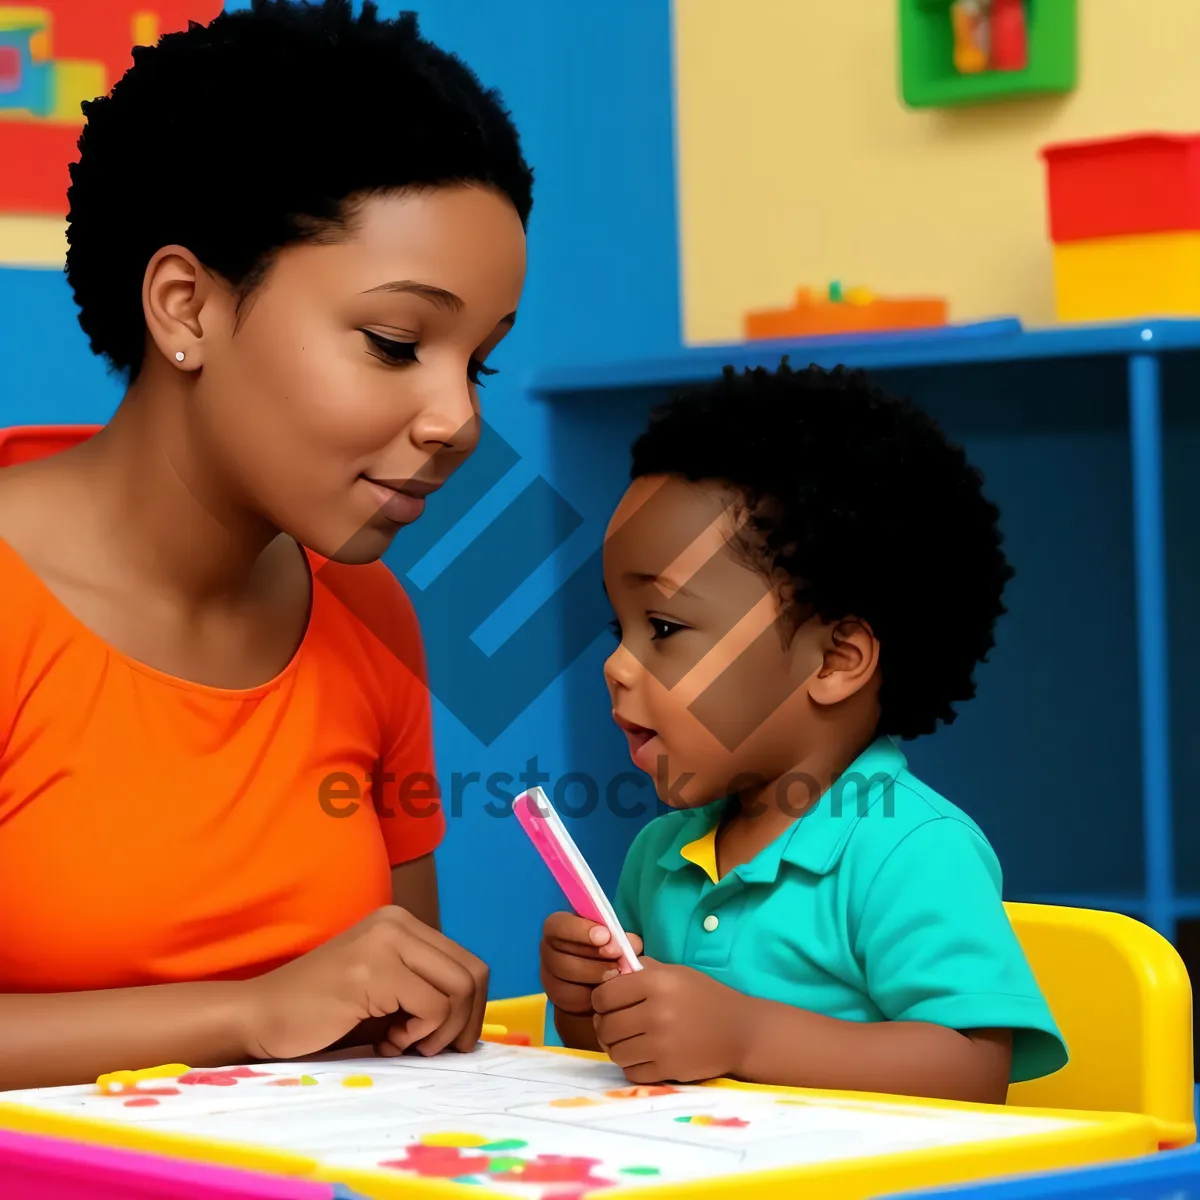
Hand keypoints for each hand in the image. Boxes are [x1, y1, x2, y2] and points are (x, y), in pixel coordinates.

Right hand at [239, 905, 488, 1060]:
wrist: (261, 1016)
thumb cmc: (324, 1013)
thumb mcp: (386, 990)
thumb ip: (426, 988)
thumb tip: (475, 1018)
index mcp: (403, 923)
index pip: (469, 963)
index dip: (471, 1010)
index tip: (443, 1040)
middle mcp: (398, 923)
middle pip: (473, 974)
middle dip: (464, 1023)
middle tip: (430, 1049)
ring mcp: (386, 942)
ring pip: (460, 990)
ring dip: (440, 1031)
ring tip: (403, 1043)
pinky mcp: (374, 970)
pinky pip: (434, 1007)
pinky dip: (419, 1035)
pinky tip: (386, 1042)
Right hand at [539, 912, 643, 1016]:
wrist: (597, 980)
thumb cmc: (605, 950)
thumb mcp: (614, 939)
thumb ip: (622, 938)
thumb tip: (631, 944)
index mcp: (557, 927)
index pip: (558, 925)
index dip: (579, 930)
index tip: (605, 936)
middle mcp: (548, 949)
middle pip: (561, 956)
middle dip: (593, 959)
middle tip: (618, 962)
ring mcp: (548, 975)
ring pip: (566, 979)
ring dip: (594, 977)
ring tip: (616, 976)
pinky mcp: (555, 997)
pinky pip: (570, 999)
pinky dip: (591, 996)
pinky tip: (607, 991)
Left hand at [591, 958, 750, 1083]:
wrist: (740, 1031)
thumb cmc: (704, 996)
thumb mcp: (674, 973)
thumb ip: (640, 971)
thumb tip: (606, 976)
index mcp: (656, 983)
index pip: (604, 995)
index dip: (600, 999)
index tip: (608, 1002)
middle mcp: (656, 1013)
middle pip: (606, 1026)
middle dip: (605, 1025)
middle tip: (615, 1023)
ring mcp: (661, 1045)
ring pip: (615, 1051)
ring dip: (617, 1047)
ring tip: (629, 1040)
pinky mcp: (668, 1069)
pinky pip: (631, 1072)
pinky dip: (632, 1065)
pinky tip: (643, 1055)